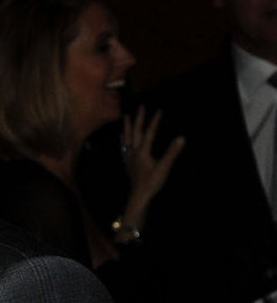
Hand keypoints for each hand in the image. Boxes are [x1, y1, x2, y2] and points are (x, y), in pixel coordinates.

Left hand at [117, 108, 183, 232]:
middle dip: (138, 118)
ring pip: (126, 138)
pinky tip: (121, 138)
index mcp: (143, 151)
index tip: (159, 110)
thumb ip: (172, 152)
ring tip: (126, 116)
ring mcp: (129, 157)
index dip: (155, 121)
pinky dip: (123, 140)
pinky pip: (123, 148)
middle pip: (135, 132)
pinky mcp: (127, 163)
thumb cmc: (152, 182)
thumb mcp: (164, 167)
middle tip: (140, 106)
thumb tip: (181, 137)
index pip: (149, 132)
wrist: (138, 196)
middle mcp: (134, 152)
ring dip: (127, 126)